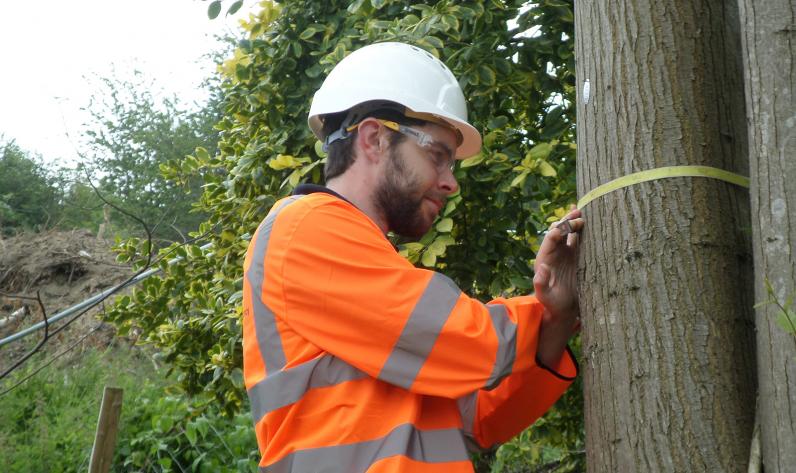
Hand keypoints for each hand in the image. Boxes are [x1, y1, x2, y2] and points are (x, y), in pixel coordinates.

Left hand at [533, 206, 583, 364]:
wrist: (562, 308)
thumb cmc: (552, 303)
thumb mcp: (545, 296)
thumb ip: (540, 283)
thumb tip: (540, 267)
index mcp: (544, 258)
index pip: (550, 239)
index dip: (560, 230)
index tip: (573, 225)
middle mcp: (553, 252)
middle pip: (558, 231)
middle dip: (566, 221)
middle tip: (578, 213)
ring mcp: (564, 253)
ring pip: (567, 232)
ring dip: (573, 221)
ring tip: (581, 211)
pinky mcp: (574, 256)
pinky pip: (576, 239)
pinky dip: (580, 229)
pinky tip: (586, 220)